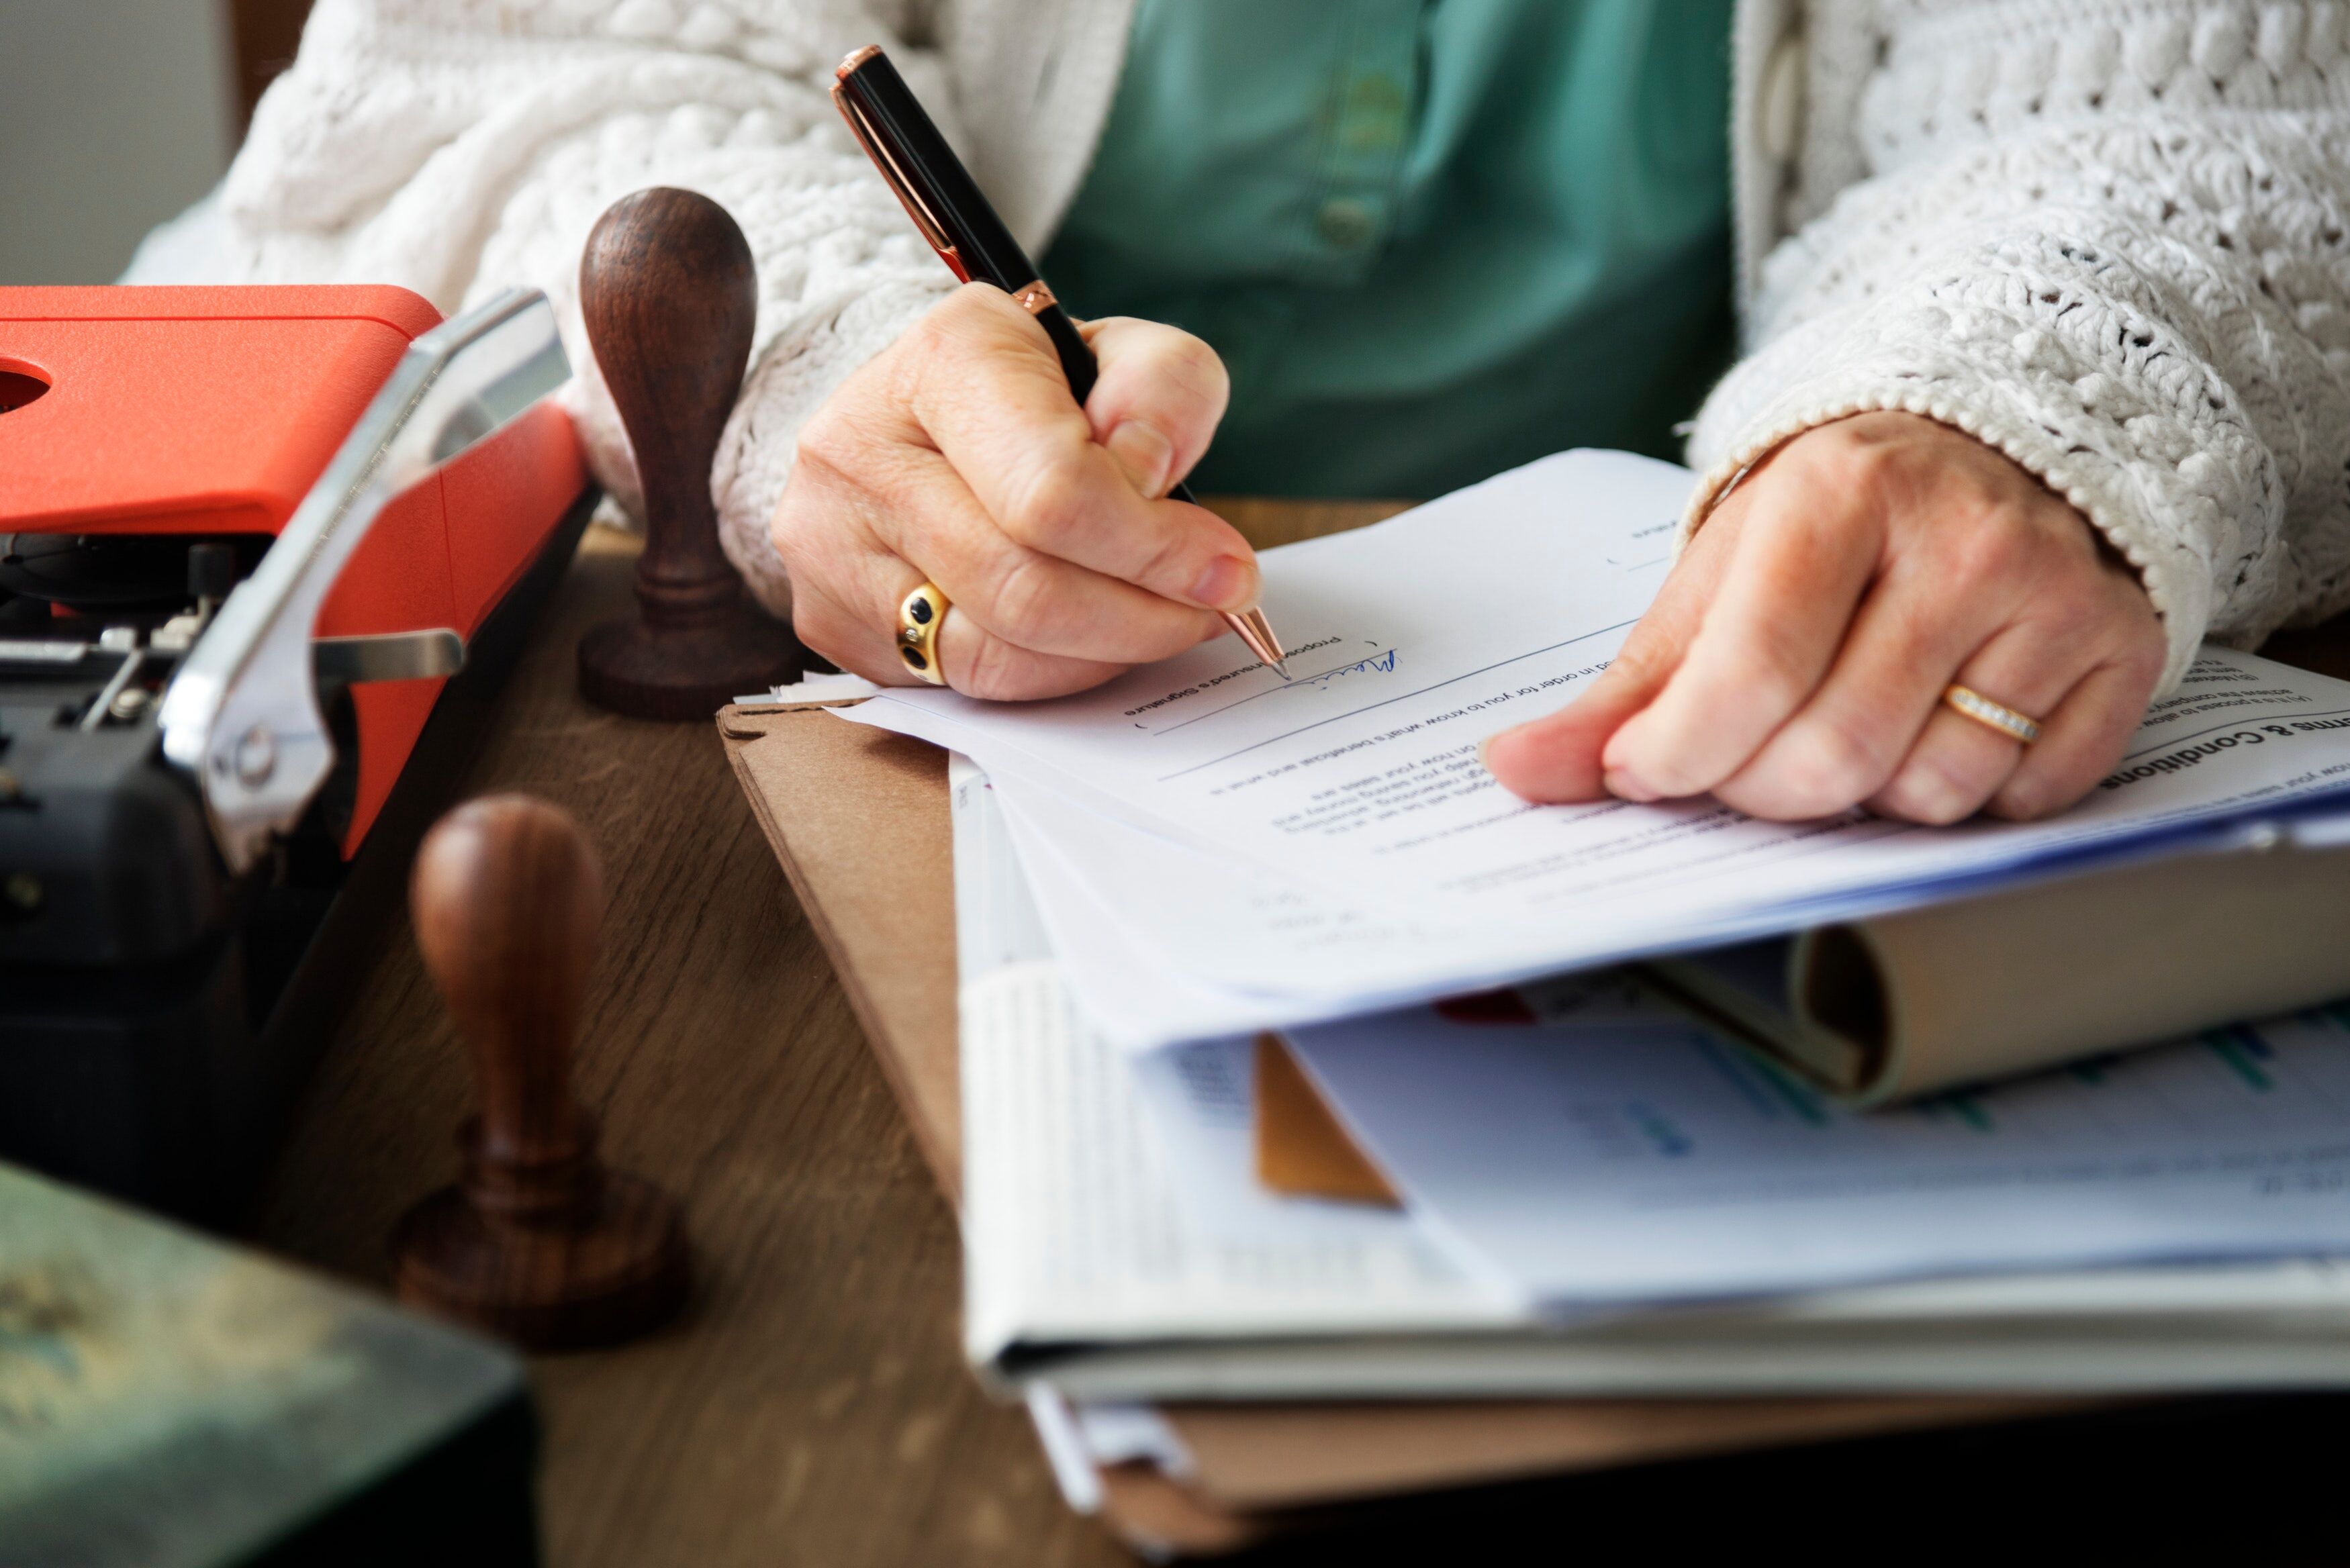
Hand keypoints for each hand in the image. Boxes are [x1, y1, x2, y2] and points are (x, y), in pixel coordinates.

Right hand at [773, 284, 1255, 697]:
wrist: (914, 418)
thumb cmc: (1034, 391)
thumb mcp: (1118, 355)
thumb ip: (1163, 389)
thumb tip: (1150, 473)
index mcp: (944, 359)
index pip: (1054, 490)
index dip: (1154, 547)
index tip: (1226, 568)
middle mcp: (863, 447)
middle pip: (1026, 586)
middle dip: (1145, 613)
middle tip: (1209, 610)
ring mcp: (832, 543)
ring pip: (996, 653)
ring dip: (1105, 652)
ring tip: (1158, 620)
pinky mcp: (831, 619)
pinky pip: (965, 683)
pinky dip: (1050, 673)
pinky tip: (1089, 639)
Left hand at [1483, 412, 2166, 822]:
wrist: (1991, 446)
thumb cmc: (1834, 525)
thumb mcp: (1717, 576)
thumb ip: (1623, 690)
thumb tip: (1516, 773)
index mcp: (1841, 495)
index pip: (1747, 675)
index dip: (1680, 755)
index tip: (1648, 769)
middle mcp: (1965, 536)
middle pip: (1832, 754)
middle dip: (1763, 790)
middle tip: (1753, 756)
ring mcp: (2057, 594)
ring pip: (1929, 792)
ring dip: (1868, 796)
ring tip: (1856, 720)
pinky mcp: (2124, 650)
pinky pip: (2022, 799)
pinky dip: (1965, 794)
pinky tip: (1943, 723)